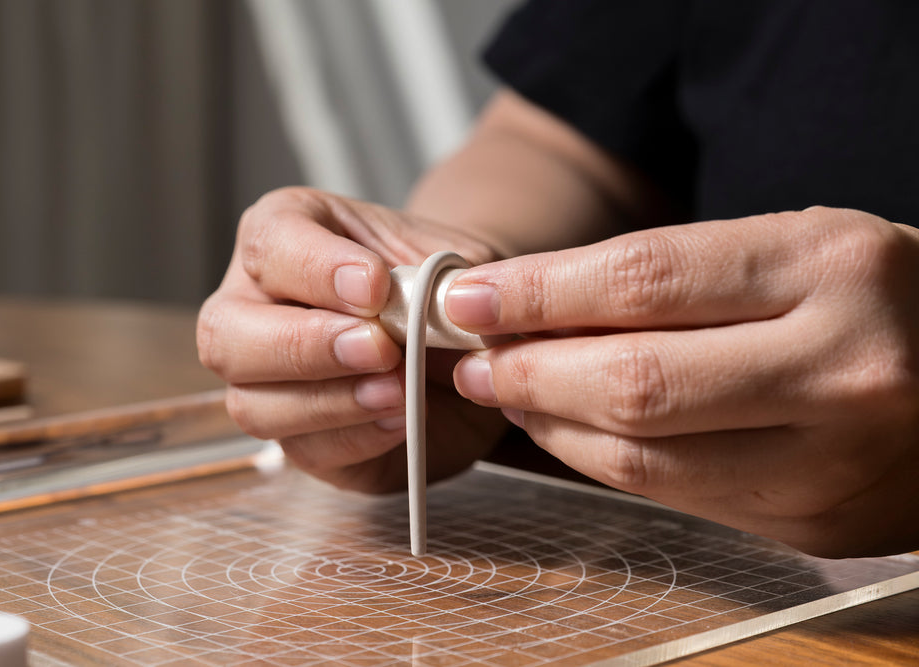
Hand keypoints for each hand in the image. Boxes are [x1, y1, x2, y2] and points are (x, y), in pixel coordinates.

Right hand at [198, 187, 505, 490]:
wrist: (467, 341)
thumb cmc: (439, 285)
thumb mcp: (447, 264)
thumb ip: (438, 280)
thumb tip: (437, 310)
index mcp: (284, 235)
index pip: (269, 243)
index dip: (316, 267)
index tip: (375, 287)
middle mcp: (253, 307)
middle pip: (226, 332)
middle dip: (303, 344)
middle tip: (379, 348)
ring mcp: (264, 381)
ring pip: (253, 403)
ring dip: (329, 401)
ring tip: (399, 391)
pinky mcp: (297, 438)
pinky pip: (303, 449)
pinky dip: (355, 437)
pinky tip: (400, 420)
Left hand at [446, 207, 918, 556]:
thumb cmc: (865, 298)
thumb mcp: (787, 250)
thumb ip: (669, 280)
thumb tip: (531, 309)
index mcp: (831, 268)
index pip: (645, 281)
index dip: (538, 294)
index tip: (469, 298)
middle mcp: (842, 366)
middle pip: (634, 382)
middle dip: (527, 371)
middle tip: (471, 357)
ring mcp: (832, 459)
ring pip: (643, 456)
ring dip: (549, 424)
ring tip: (507, 392)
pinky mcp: (813, 522)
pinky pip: (673, 496)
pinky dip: (599, 462)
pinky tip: (567, 430)